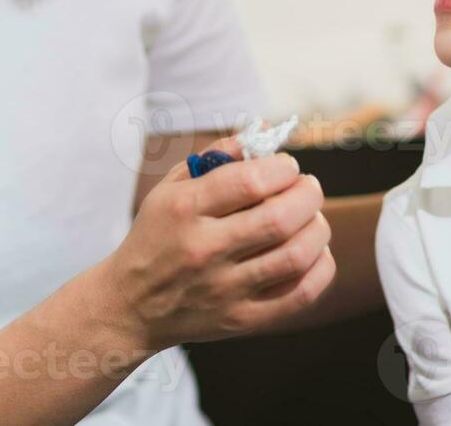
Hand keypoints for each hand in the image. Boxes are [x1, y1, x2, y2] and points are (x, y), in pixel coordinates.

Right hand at [96, 134, 334, 351]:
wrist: (130, 305)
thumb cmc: (157, 235)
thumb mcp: (170, 187)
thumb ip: (218, 156)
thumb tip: (266, 131)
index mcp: (184, 209)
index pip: (250, 182)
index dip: (283, 168)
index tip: (287, 166)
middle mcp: (204, 249)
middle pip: (280, 219)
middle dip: (308, 194)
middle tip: (308, 187)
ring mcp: (224, 289)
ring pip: (295, 256)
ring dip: (317, 228)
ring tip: (312, 217)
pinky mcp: (240, 320)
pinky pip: (299, 295)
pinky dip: (320, 268)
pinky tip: (314, 252)